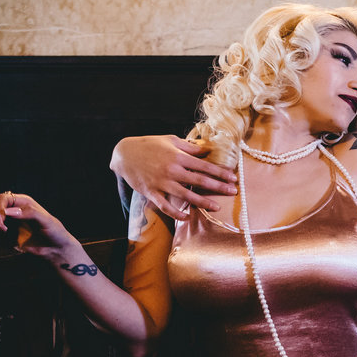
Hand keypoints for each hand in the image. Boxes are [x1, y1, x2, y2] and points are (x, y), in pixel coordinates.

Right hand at [0, 191, 77, 259]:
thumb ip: (30, 213)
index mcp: (21, 202)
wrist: (55, 249)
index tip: (1, 222)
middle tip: (0, 228)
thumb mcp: (46, 221)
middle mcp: (10, 210)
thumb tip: (9, 211)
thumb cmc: (54, 232)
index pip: (2, 198)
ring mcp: (4, 222)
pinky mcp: (1, 235)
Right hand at [110, 135, 235, 219]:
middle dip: (218, 187)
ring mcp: (161, 182)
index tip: (232, 178)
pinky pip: (165, 206)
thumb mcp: (170, 140)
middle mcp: (172, 170)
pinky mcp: (151, 192)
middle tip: (233, 192)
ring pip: (186, 195)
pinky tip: (187, 216)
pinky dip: (176, 213)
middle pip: (200, 181)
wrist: (123, 154)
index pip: (204, 166)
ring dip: (203, 202)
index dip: (220, 173)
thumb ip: (189, 147)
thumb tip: (207, 151)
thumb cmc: (149, 145)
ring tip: (217, 207)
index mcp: (178, 156)